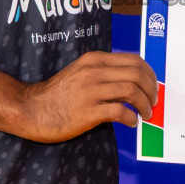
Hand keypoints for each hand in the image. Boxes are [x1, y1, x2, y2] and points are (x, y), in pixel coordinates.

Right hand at [15, 51, 158, 142]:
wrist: (31, 109)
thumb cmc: (57, 94)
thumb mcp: (80, 73)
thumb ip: (103, 73)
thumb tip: (132, 83)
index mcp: (94, 60)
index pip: (133, 60)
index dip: (149, 74)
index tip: (153, 86)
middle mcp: (93, 72)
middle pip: (136, 74)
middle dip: (151, 89)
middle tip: (153, 102)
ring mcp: (90, 91)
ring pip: (131, 91)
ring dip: (144, 104)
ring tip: (146, 114)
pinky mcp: (87, 111)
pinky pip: (119, 111)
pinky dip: (132, 118)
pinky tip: (132, 123)